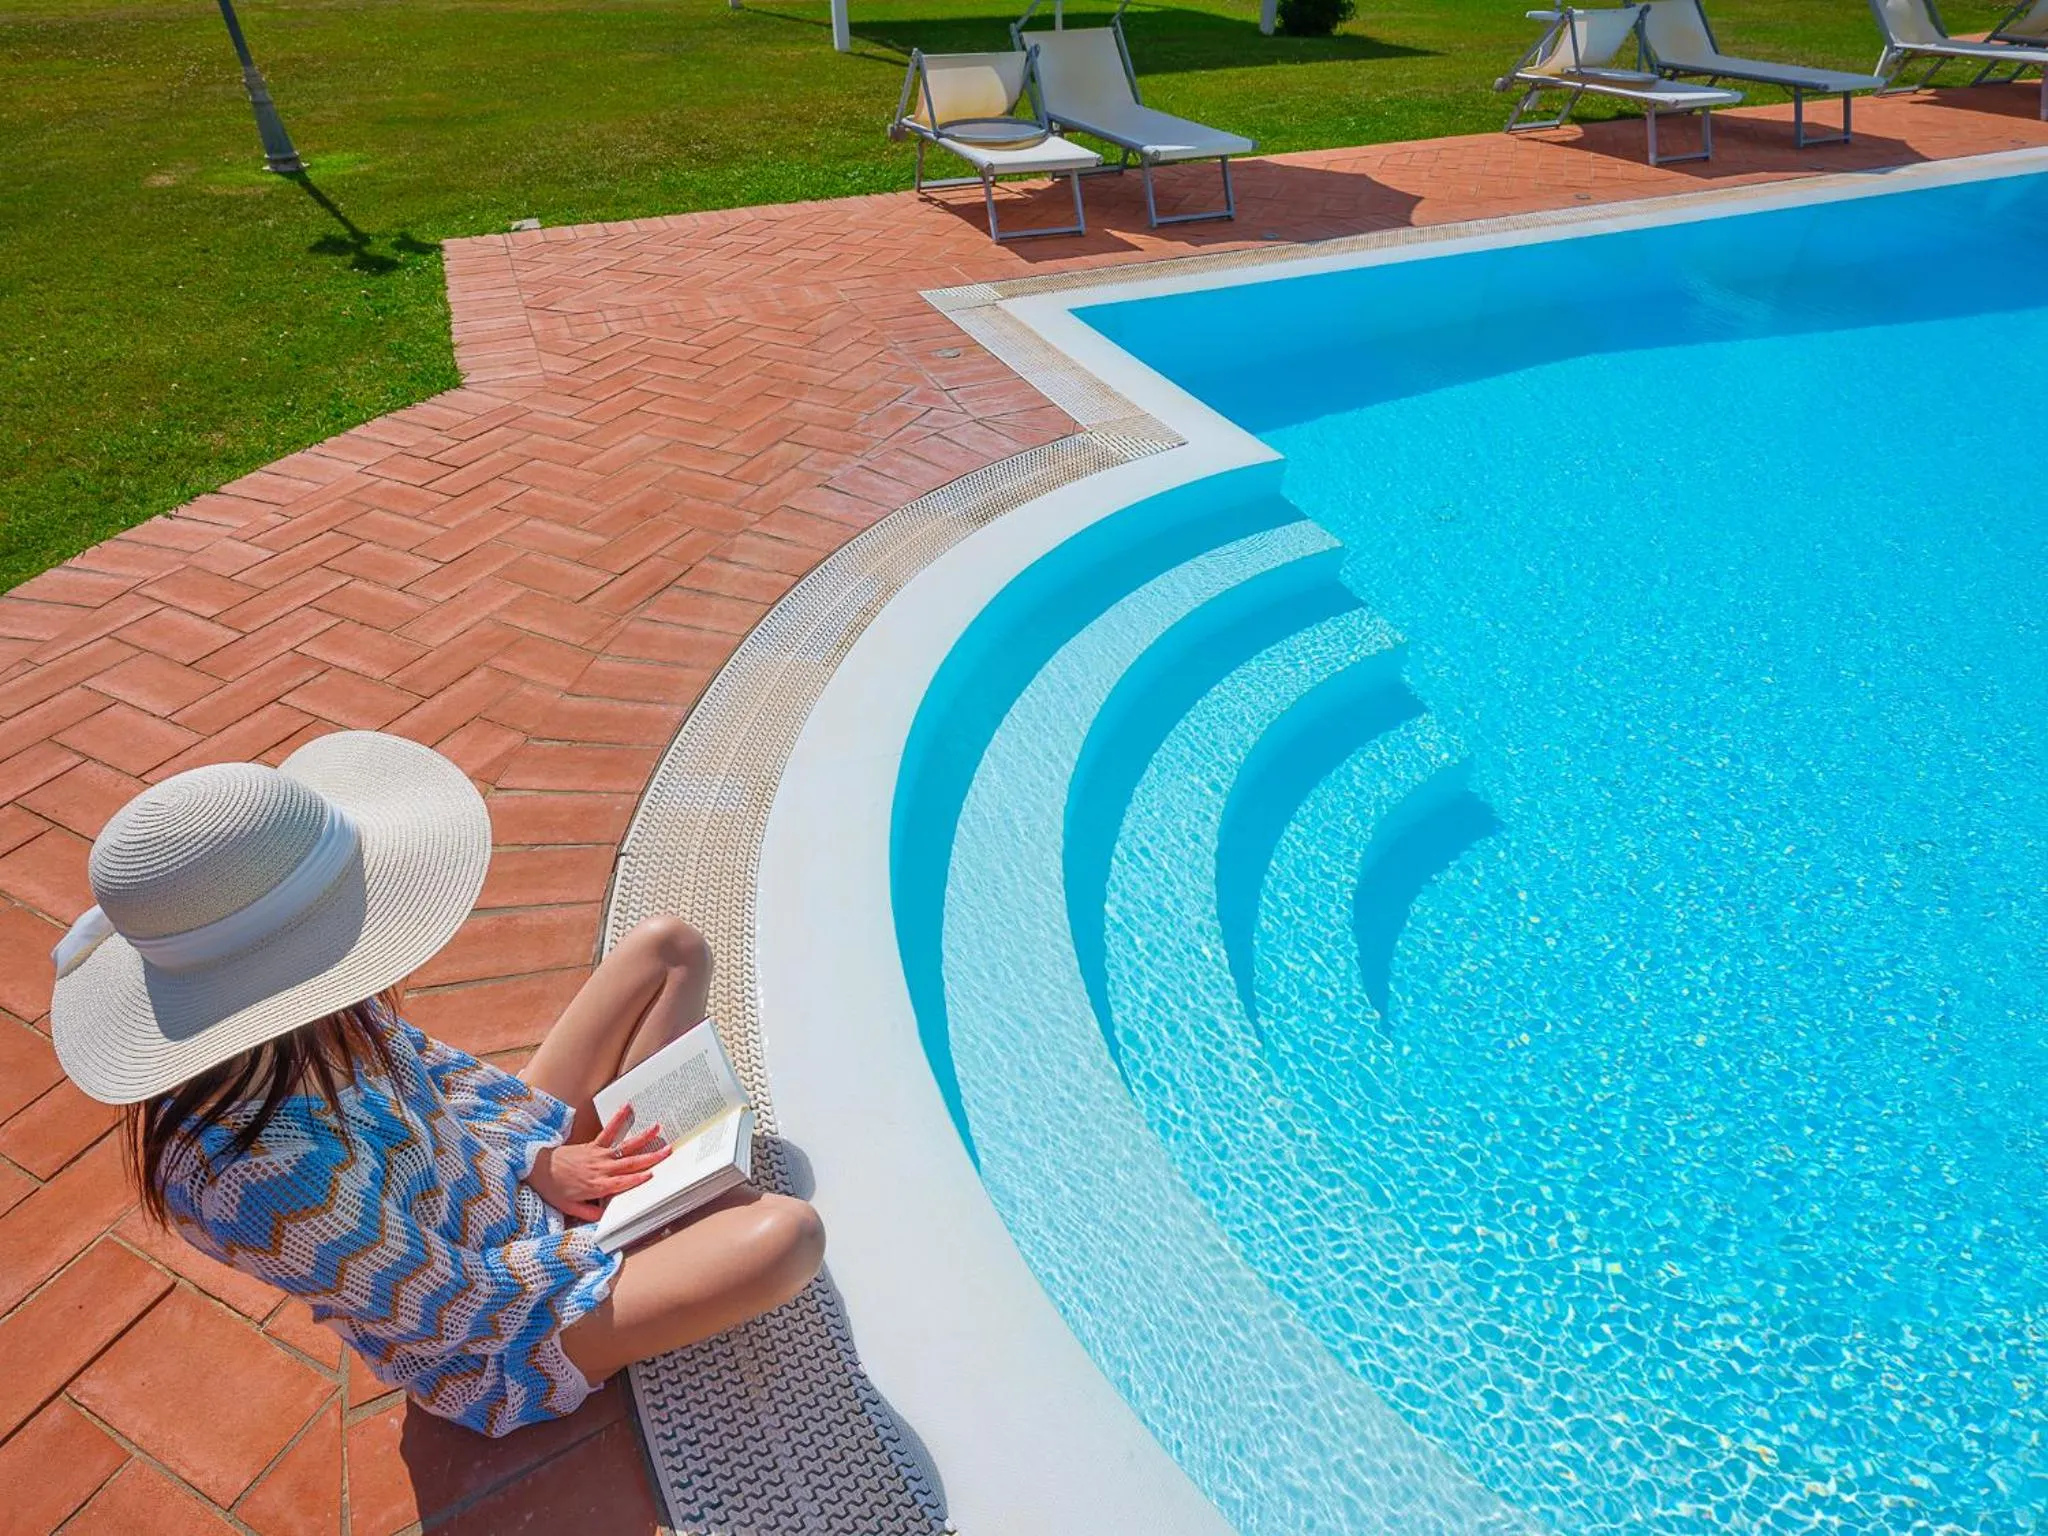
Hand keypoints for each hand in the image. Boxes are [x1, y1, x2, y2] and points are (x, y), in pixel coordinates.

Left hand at [526, 1107, 669, 1221]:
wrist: (537, 1168)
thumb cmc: (553, 1189)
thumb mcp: (569, 1207)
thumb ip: (588, 1213)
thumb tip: (604, 1218)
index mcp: (596, 1186)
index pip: (621, 1183)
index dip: (637, 1179)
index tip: (652, 1174)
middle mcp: (600, 1169)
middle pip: (629, 1164)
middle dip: (650, 1157)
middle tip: (668, 1151)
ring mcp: (597, 1155)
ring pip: (624, 1147)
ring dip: (642, 1138)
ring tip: (657, 1128)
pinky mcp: (592, 1145)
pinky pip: (608, 1132)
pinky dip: (618, 1120)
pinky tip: (627, 1108)